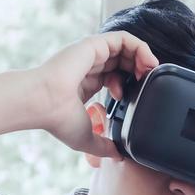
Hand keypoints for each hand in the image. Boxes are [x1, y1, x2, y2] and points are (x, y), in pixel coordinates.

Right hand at [33, 32, 158, 158]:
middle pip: (122, 60)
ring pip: (125, 47)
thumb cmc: (57, 119)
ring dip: (143, 56)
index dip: (131, 83)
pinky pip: (123, 38)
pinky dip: (140, 47)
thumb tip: (117, 155)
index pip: (115, 76)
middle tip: (148, 82)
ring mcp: (91, 54)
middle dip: (139, 69)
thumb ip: (103, 146)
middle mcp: (89, 66)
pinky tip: (147, 62)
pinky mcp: (94, 45)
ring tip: (150, 71)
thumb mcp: (86, 138)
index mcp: (87, 83)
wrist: (43, 104)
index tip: (137, 95)